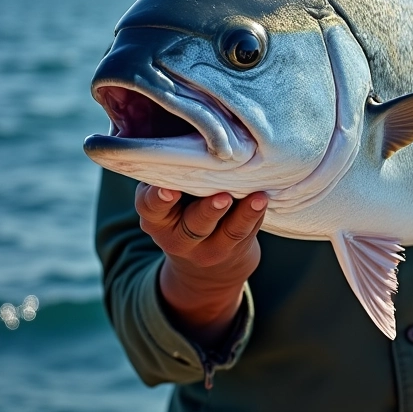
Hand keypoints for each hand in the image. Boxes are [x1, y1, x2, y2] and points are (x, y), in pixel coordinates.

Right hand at [135, 184, 267, 345]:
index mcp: (157, 221)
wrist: (206, 273)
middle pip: (191, 226)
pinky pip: (245, 232)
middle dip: (205, 211)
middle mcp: (179, 238)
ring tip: (251, 198)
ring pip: (223, 232)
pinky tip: (261, 200)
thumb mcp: (168, 207)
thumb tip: (183, 140)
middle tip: (220, 196)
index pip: (151, 210)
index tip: (166, 188)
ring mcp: (209, 249)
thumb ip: (173, 180)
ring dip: (238, 215)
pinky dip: (254, 215)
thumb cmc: (182, 216)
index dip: (156, 199)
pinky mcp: (236, 250)